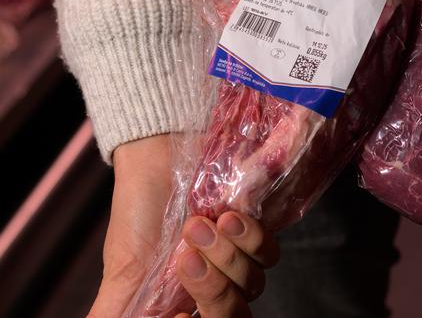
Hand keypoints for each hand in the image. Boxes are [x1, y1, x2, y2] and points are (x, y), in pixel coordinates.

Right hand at [87, 135, 278, 317]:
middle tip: (185, 258)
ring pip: (251, 284)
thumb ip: (114, 311)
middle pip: (232, 315)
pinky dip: (249, 238)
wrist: (157, 158)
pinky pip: (268, 251)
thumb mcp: (122, 270)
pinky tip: (226, 217)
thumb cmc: (138, 213)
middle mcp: (215, 287)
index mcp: (184, 304)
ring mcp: (239, 261)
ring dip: (226, 257)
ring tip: (197, 225)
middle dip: (212, 292)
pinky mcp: (256, 232)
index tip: (178, 315)